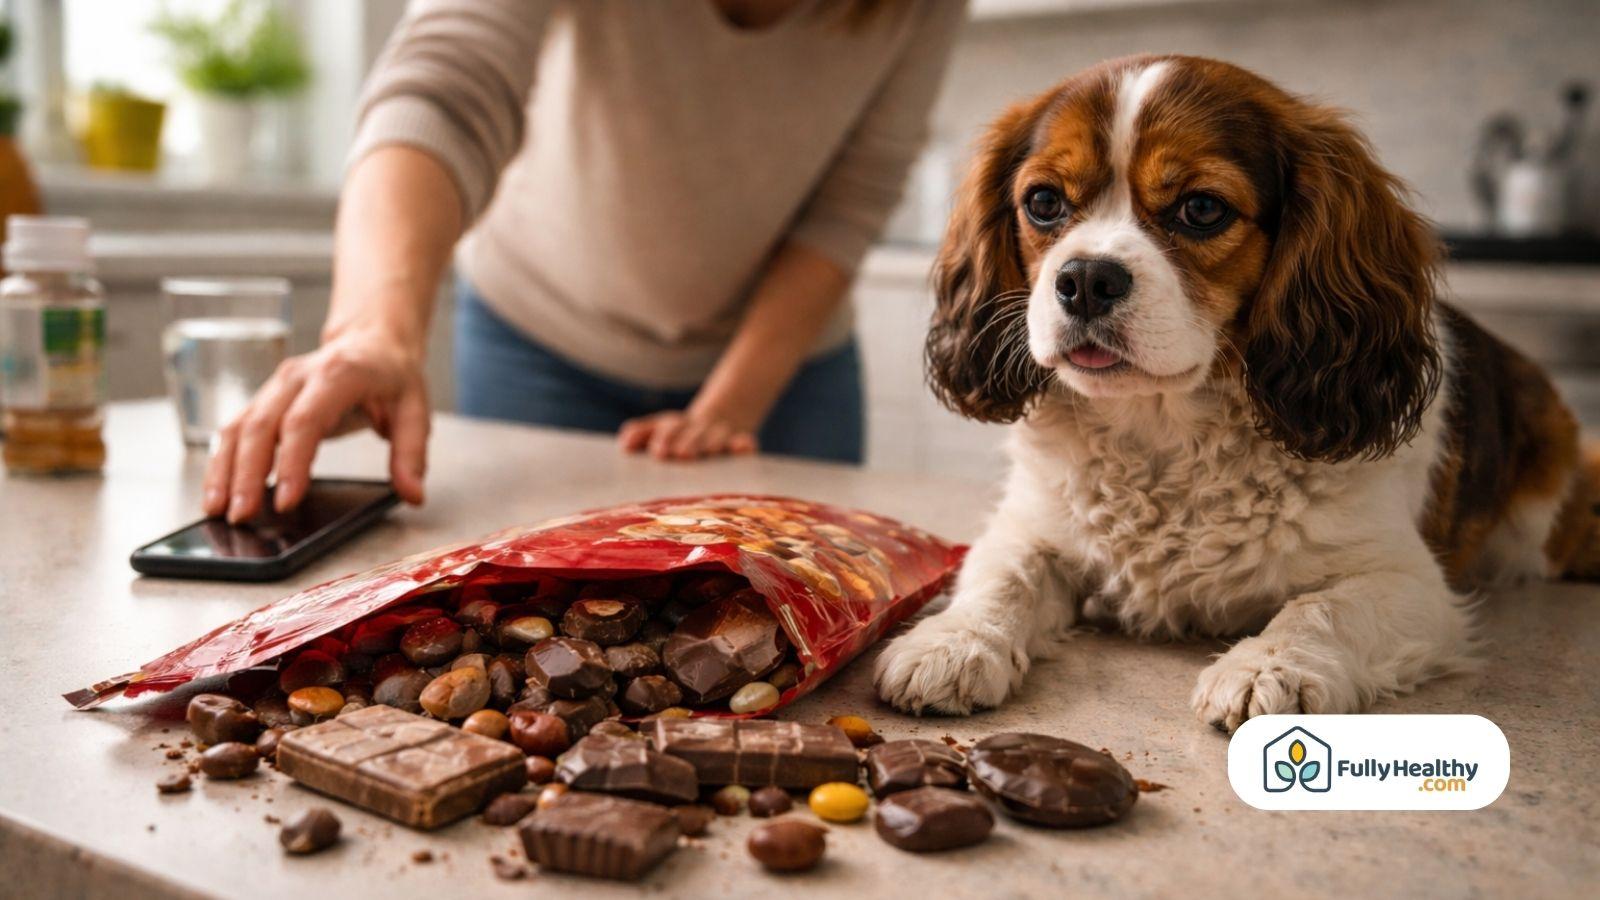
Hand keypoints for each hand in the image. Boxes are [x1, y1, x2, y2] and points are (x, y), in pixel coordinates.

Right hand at [202, 328, 429, 522]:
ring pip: (238, 427)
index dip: (291, 462)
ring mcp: (275, 386)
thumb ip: (412, 454)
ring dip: (223, 470)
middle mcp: (298, 376)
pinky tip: (216, 490)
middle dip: (246, 474)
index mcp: (338, 374)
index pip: (305, 421)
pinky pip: (234, 429)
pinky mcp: (263, 399)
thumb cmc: (391, 376)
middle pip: (261, 426)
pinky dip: (221, 461)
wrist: (370, 341)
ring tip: (215, 510)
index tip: (284, 501)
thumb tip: (413, 495)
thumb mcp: (416, 410)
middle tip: (241, 516)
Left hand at [617, 410, 757, 460]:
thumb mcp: (660, 427)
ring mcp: (720, 434)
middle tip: (682, 454)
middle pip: (693, 433)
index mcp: (676, 425)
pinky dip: (744, 444)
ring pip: (716, 437)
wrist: (721, 415)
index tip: (658, 452)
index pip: (668, 429)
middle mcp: (698, 428)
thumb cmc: (681, 432)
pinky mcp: (741, 439)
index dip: (663, 438)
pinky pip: (744, 442)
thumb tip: (624, 445)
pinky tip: (744, 448)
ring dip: (712, 443)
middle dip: (688, 442)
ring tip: (709, 451)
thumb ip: (641, 434)